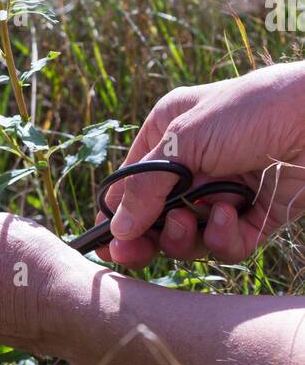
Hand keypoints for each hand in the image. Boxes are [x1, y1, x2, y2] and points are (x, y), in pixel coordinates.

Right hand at [99, 62, 304, 267]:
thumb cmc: (252, 110)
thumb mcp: (185, 140)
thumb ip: (145, 187)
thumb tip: (117, 229)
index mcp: (170, 134)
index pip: (132, 183)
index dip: (119, 215)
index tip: (108, 243)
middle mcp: (195, 164)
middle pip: (158, 217)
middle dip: (151, 235)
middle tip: (139, 254)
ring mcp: (226, 191)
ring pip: (190, 236)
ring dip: (187, 236)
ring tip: (195, 221)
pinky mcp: (257, 216)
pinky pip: (227, 244)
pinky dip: (223, 238)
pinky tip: (232, 216)